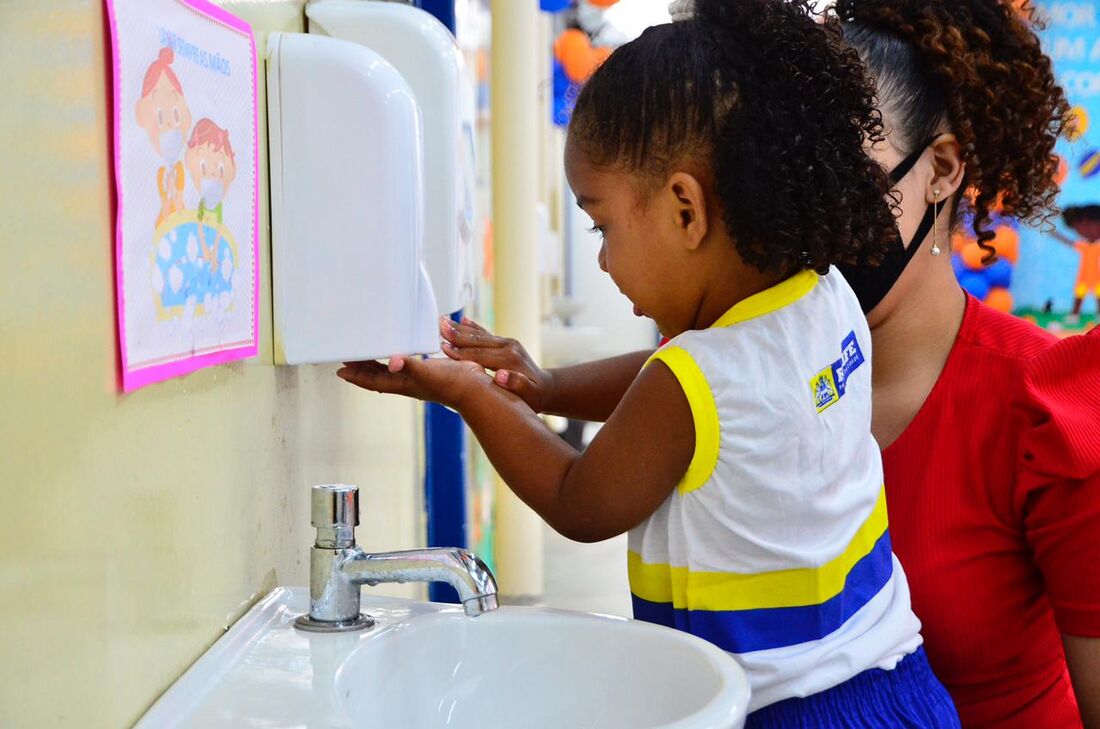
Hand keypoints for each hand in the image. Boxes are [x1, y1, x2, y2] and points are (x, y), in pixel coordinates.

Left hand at [337, 355, 490, 408]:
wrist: (474, 388)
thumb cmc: (452, 384)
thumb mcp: (428, 373)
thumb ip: (410, 366)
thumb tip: (391, 363)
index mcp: (403, 384)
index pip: (373, 381)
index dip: (356, 377)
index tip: (341, 371)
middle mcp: (407, 382)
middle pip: (377, 377)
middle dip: (361, 370)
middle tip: (347, 361)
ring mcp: (418, 378)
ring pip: (390, 372)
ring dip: (376, 365)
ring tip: (366, 356)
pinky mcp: (429, 371)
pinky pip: (406, 364)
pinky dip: (396, 358)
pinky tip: (400, 352)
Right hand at [439, 316, 554, 412]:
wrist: (546, 388)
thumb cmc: (534, 396)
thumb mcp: (530, 395)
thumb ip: (517, 385)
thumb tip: (501, 376)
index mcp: (510, 360)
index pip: (480, 355)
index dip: (461, 352)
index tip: (444, 348)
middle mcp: (509, 347)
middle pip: (478, 340)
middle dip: (457, 334)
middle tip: (439, 327)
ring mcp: (507, 343)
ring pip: (479, 335)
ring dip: (460, 328)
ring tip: (443, 321)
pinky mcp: (505, 343)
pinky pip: (486, 334)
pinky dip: (473, 327)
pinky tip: (462, 320)